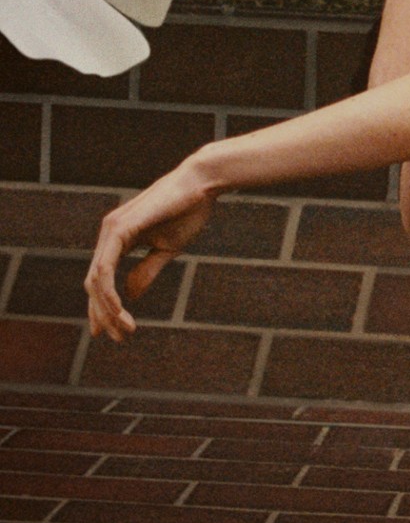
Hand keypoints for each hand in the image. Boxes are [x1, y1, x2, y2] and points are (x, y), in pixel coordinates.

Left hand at [85, 159, 217, 341]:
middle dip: (103, 315)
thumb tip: (130, 295)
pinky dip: (108, 292)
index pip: (101, 279)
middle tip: (120, 338)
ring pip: (96, 280)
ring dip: (106, 309)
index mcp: (118, 239)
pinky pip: (105, 267)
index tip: (114, 332)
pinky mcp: (120, 228)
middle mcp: (108, 234)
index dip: (103, 308)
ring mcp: (111, 229)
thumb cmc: (188, 211)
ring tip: (124, 329)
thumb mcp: (167, 249)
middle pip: (93, 284)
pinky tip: (120, 309)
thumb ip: (146, 271)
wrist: (201, 184)